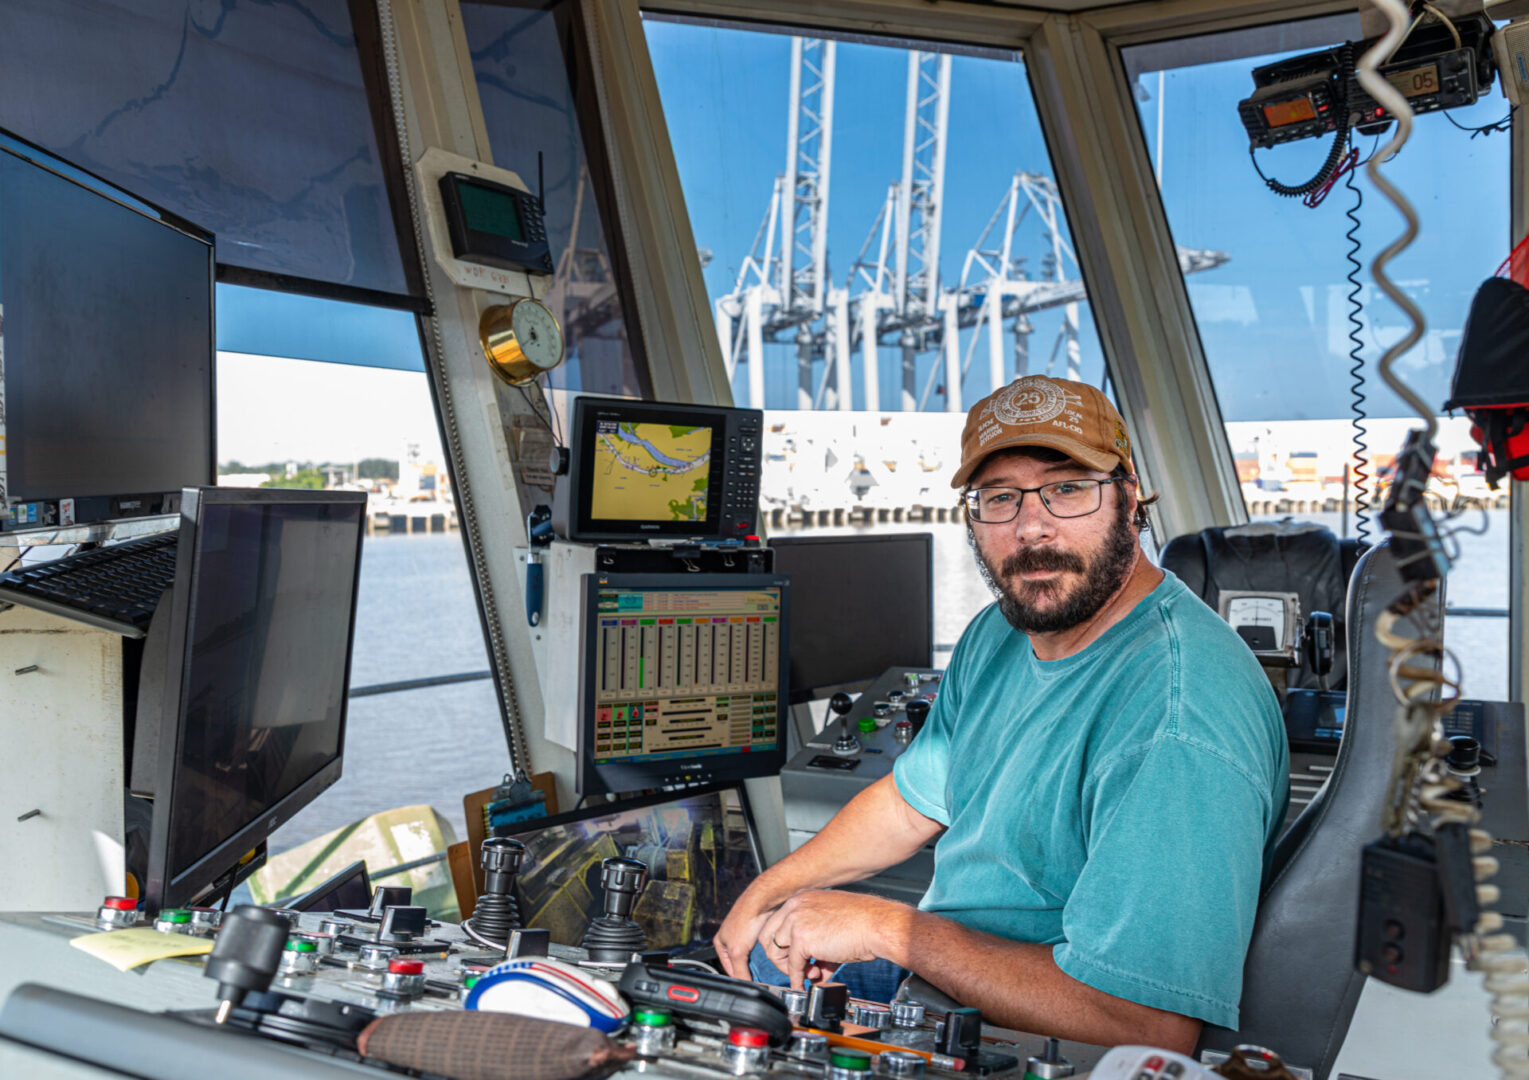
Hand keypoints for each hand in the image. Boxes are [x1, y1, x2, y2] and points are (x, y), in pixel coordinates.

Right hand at [714, 892, 776, 978]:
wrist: (761, 902)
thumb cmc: (744, 920)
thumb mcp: (737, 952)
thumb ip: (740, 971)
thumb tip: (746, 986)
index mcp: (720, 943)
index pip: (729, 969)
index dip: (740, 978)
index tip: (752, 986)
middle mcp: (732, 939)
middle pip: (741, 962)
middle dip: (750, 970)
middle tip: (761, 978)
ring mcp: (745, 935)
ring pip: (753, 956)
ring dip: (759, 962)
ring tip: (767, 968)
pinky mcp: (757, 931)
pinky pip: (761, 948)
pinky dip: (765, 954)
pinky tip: (770, 957)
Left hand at [758, 890, 903, 989]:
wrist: (878, 925)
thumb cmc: (863, 924)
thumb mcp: (831, 925)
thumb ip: (815, 942)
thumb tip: (810, 966)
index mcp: (802, 898)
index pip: (776, 923)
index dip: (784, 946)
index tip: (795, 958)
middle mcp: (794, 905)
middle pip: (768, 937)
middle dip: (782, 958)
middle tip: (801, 968)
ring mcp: (796, 920)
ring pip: (775, 952)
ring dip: (791, 969)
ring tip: (812, 973)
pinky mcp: (802, 937)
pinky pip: (792, 965)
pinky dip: (798, 978)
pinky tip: (808, 982)